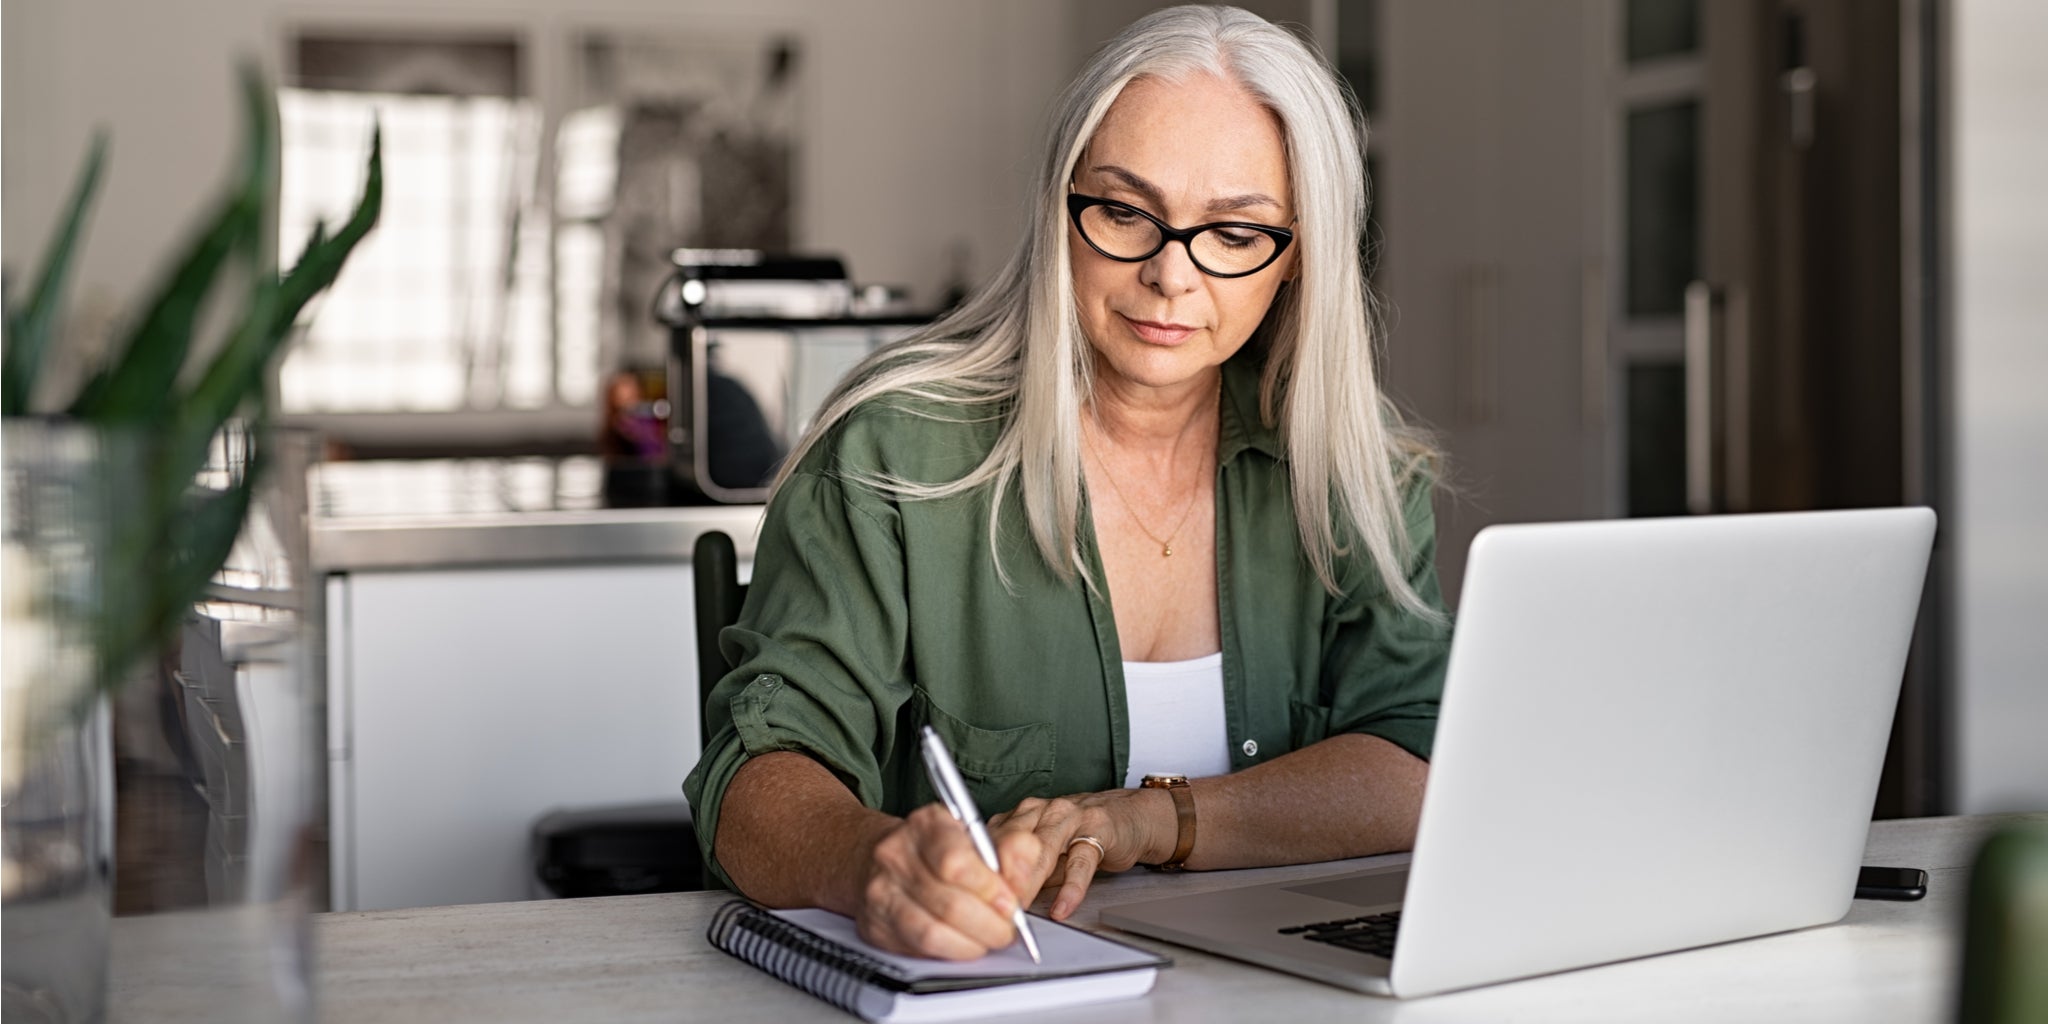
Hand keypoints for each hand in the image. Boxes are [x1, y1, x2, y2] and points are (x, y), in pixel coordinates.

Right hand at [853, 803, 1045, 959]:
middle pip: (949, 904)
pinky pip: (918, 949)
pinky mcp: (875, 925)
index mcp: (926, 824)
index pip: (955, 862)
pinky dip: (949, 952)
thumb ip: (1011, 850)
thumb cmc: (937, 848)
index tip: (1010, 903)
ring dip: (972, 944)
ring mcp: (881, 891)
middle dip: (989, 925)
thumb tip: (1024, 876)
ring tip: (988, 938)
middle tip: (1006, 929)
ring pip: (932, 932)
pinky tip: (963, 943)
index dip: (990, 890)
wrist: (883, 857)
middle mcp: (896, 855)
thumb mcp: (977, 835)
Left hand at [990, 788, 1173, 920]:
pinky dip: (1071, 888)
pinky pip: (1080, 861)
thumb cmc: (1080, 836)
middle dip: (1000, 878)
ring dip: (1028, 882)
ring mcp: (1070, 817)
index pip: (991, 841)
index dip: (980, 872)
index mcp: (1021, 815)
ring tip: (1020, 909)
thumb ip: (1019, 871)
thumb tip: (992, 904)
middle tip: (992, 909)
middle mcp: (1041, 811)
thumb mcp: (1043, 853)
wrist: (1128, 816)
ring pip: (1042, 849)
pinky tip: (1063, 907)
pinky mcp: (1098, 830)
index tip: (973, 900)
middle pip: (1011, 843)